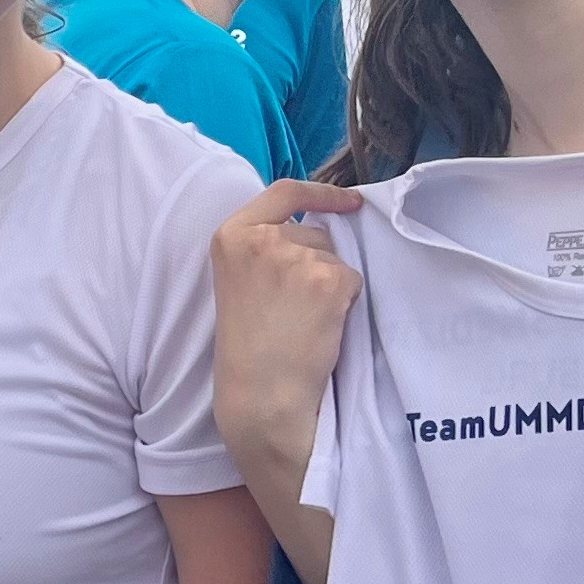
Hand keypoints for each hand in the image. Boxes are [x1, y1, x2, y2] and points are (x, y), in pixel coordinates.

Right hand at [209, 177, 364, 495]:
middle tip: (293, 306)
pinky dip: (344, 302)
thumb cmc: (248, 345)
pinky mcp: (328, 279)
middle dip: (314, 260)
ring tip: (302, 320)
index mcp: (231, 235)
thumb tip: (322, 226)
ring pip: (334, 258)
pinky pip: (351, 279)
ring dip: (328, 284)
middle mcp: (263, 238)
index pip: (284, 191)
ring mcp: (297, 256)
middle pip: (313, 232)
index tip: (349, 202)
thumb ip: (266, 248)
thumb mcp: (238, 279)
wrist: (260, 392)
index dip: (321, 194)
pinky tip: (321, 326)